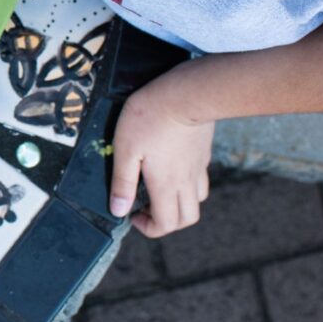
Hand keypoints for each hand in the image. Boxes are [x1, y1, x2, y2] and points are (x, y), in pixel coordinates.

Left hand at [111, 76, 213, 236]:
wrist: (186, 93)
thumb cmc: (149, 119)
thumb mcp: (126, 150)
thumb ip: (122, 182)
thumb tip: (119, 210)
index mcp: (166, 185)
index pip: (166, 224)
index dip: (149, 228)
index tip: (133, 215)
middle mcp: (187, 181)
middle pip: (187, 219)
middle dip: (166, 223)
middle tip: (146, 208)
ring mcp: (199, 167)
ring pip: (197, 201)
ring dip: (179, 205)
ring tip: (158, 190)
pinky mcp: (203, 153)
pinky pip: (201, 179)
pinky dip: (189, 185)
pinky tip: (172, 169)